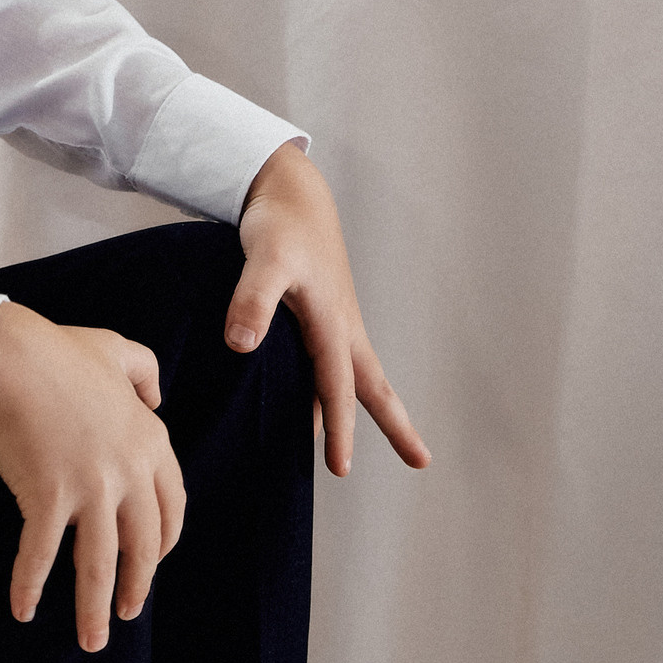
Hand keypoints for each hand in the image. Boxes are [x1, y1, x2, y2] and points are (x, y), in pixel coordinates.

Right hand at [0, 303, 185, 651]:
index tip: (153, 564)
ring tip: (93, 639)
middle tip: (127, 614)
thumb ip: (145, 370)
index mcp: (150, 440)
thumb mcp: (116, 349)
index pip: (171, 507)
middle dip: (137, 586)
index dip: (164, 543)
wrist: (8, 356)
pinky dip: (30, 584)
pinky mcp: (48, 497)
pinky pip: (42, 554)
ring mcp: (90, 488)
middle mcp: (128, 471)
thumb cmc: (56, 350)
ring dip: (95, 607)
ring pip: (100, 564)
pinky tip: (23, 609)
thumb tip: (156, 394)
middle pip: (143, 546)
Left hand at [229, 142, 429, 477]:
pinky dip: (334, 389)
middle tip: (423, 461)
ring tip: (370, 446)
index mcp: (332, 322)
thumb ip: (252, 300)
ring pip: (358, 376)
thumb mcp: (263, 259)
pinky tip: (315, 406)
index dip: (339, 429)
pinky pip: (335, 363)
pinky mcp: (324, 313)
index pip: (337, 387)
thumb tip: (239, 346)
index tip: (340, 470)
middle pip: (374, 386)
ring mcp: (337, 320)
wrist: (292, 193)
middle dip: (397, 425)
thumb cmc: (278, 226)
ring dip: (367, 409)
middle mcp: (343, 326)